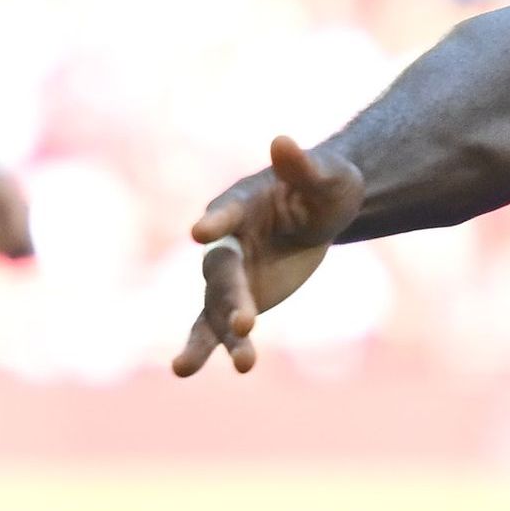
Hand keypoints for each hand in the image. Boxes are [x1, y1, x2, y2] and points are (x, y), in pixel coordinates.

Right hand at [177, 135, 362, 376]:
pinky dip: (201, 348)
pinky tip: (181, 369)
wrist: (319, 212)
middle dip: (231, 297)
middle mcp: (225, 240)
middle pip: (222, 271)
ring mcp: (228, 275)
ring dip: (221, 336)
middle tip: (246, 324)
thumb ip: (303, 166)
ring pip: (214, 307)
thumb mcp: (327, 177)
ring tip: (237, 363)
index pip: (226, 213)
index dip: (216, 221)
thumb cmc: (324, 186)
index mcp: (242, 203)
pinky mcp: (233, 302)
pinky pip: (212, 328)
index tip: (200, 231)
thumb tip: (282, 141)